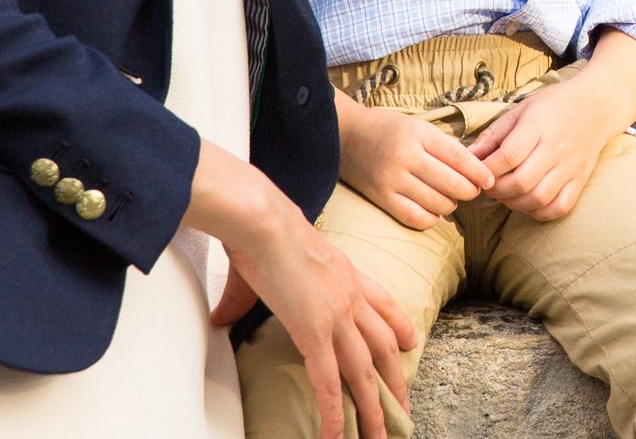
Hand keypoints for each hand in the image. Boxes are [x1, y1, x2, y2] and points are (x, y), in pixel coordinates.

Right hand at [190, 140, 417, 438]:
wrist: (261, 219)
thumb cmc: (261, 229)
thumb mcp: (264, 267)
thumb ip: (246, 300)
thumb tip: (223, 318)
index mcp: (346, 272)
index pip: (383, 304)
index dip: (400, 325)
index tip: (412, 342)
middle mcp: (351, 295)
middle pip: (384, 344)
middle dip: (395, 378)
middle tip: (404, 404)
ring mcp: (337, 315)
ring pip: (364, 372)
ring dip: (373, 408)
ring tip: (379, 436)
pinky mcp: (315, 332)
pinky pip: (330, 382)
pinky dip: (334, 413)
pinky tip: (335, 435)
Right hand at [339, 94, 494, 229]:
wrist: (346, 135)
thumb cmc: (388, 128)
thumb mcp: (417, 125)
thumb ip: (443, 144)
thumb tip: (474, 167)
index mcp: (419, 134)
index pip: (459, 157)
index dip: (479, 172)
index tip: (489, 180)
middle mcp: (406, 156)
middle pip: (451, 183)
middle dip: (469, 191)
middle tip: (473, 191)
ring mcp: (392, 179)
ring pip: (436, 203)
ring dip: (451, 205)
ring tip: (451, 200)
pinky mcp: (381, 197)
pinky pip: (415, 218)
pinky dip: (431, 219)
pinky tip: (433, 212)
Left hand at [469, 29, 635, 222]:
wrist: (596, 106)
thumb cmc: (553, 106)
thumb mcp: (520, 110)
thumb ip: (493, 135)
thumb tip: (467, 156)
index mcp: (537, 126)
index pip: (508, 156)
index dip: (487, 169)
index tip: (478, 171)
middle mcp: (555, 148)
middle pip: (521, 182)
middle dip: (497, 190)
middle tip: (490, 185)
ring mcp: (570, 167)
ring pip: (539, 198)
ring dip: (515, 203)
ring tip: (507, 194)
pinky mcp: (580, 180)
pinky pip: (560, 207)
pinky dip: (540, 212)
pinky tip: (529, 202)